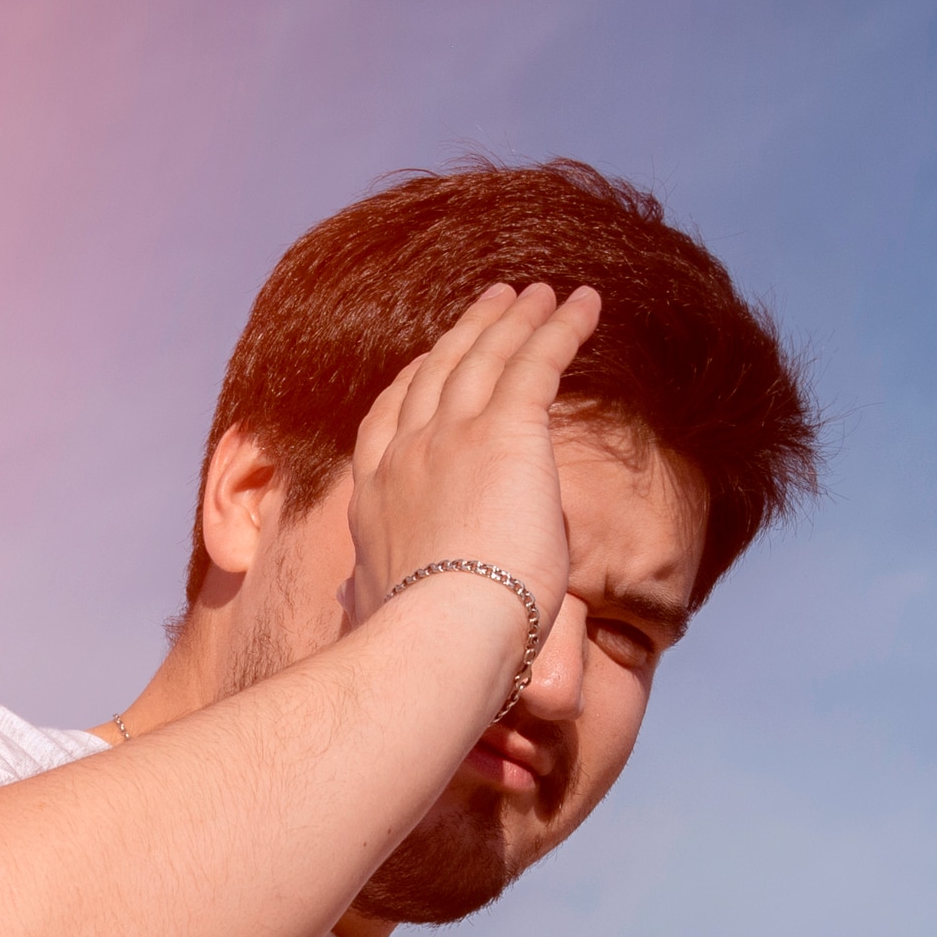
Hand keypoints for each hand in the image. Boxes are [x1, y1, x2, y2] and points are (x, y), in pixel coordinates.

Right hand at [343, 282, 600, 640]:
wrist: (438, 638)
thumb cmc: (418, 645)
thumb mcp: (377, 610)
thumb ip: (371, 593)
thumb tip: (352, 606)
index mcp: (375, 496)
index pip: (392, 418)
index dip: (415, 380)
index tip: (430, 360)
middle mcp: (406, 454)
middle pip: (438, 374)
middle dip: (467, 333)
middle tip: (495, 302)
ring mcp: (451, 437)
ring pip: (486, 357)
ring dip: (516, 318)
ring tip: (540, 292)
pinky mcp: (504, 431)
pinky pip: (537, 361)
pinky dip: (562, 327)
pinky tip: (585, 304)